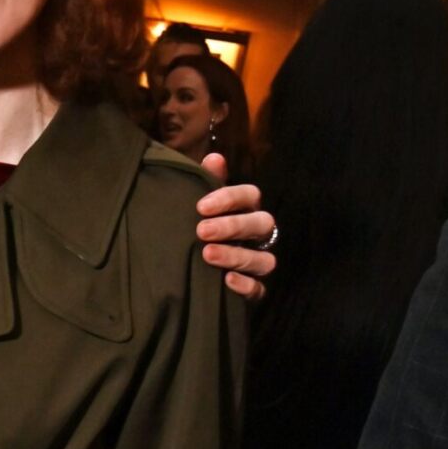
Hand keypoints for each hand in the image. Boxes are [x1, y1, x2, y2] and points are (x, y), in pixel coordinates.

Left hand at [196, 152, 275, 300]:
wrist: (182, 268)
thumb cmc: (193, 225)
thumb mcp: (195, 204)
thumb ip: (204, 181)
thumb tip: (214, 157)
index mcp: (245, 209)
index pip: (251, 195)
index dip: (230, 198)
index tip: (201, 206)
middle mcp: (256, 234)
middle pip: (262, 223)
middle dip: (233, 226)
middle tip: (202, 231)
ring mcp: (257, 262)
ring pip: (265, 259)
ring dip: (238, 256)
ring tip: (207, 255)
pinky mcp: (252, 290)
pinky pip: (260, 290)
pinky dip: (246, 286)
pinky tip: (226, 281)